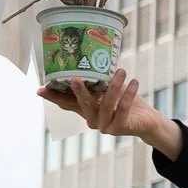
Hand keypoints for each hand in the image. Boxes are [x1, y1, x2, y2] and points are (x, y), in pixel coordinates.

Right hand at [38, 66, 182, 160]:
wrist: (147, 120)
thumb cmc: (126, 102)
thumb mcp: (110, 90)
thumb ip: (100, 82)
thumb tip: (92, 59)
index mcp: (86, 109)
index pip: (67, 103)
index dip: (54, 97)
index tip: (40, 90)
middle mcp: (92, 119)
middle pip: (82, 105)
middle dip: (79, 91)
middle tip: (75, 78)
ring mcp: (104, 126)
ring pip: (104, 105)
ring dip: (114, 87)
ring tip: (121, 71)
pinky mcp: (119, 128)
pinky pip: (121, 110)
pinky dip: (128, 95)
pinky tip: (134, 82)